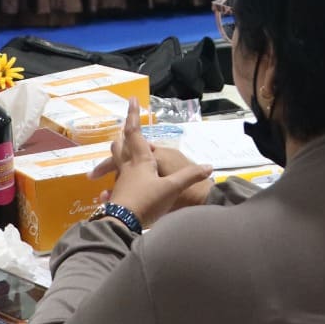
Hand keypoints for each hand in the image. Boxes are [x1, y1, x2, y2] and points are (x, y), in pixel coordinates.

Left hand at [96, 100, 212, 228]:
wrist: (123, 224)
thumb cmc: (147, 200)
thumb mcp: (172, 188)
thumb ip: (190, 176)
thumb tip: (210, 167)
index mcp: (140, 160)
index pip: (135, 133)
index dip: (132, 115)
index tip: (131, 99)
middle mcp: (128, 167)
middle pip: (120, 146)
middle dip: (123, 136)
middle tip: (124, 128)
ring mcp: (121, 182)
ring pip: (116, 163)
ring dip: (117, 154)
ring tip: (120, 151)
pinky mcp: (117, 196)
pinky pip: (116, 183)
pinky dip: (117, 179)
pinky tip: (114, 187)